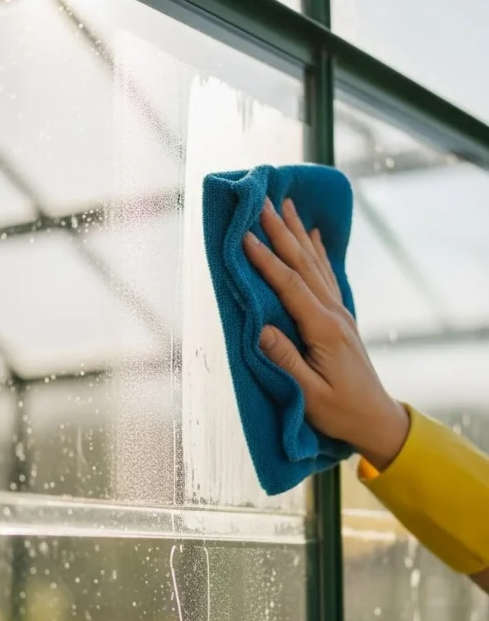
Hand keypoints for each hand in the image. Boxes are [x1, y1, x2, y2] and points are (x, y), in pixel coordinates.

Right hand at [243, 196, 409, 470]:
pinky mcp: (341, 319)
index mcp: (324, 330)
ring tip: (284, 204)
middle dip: (281, 231)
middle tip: (261, 200)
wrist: (376, 419)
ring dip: (298, 233)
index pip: (290, 287)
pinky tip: (313, 235)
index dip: (267, 261)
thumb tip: (259, 329)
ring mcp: (340, 314)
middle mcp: (334, 315)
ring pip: (316, 264)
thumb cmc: (340, 412)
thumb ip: (285, 361)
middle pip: (304, 264)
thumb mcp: (309, 395)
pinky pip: (327, 276)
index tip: (245, 236)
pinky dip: (318, 251)